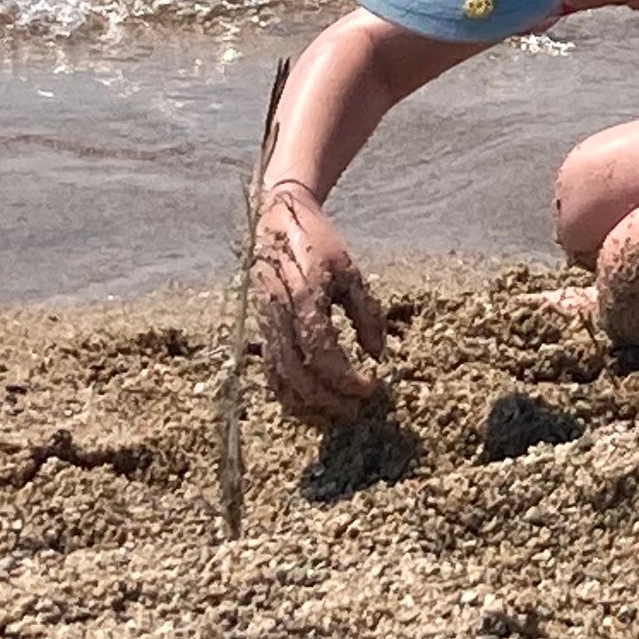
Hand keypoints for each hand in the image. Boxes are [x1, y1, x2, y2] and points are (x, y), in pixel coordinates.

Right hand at [251, 182, 388, 425]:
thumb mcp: (349, 270)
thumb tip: (378, 354)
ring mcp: (264, 326)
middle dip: (328, 400)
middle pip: (298, 375)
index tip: (371, 387)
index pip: (321, 352)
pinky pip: (270, 373)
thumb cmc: (318, 244)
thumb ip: (365, 312)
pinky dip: (289, 395)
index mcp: (303, 299)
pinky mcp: (261, 331)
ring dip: (308, 406)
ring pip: (280, 380)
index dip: (345, 377)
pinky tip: (312, 405)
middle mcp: (278, 318)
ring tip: (337, 416)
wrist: (276, 222)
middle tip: (357, 410)